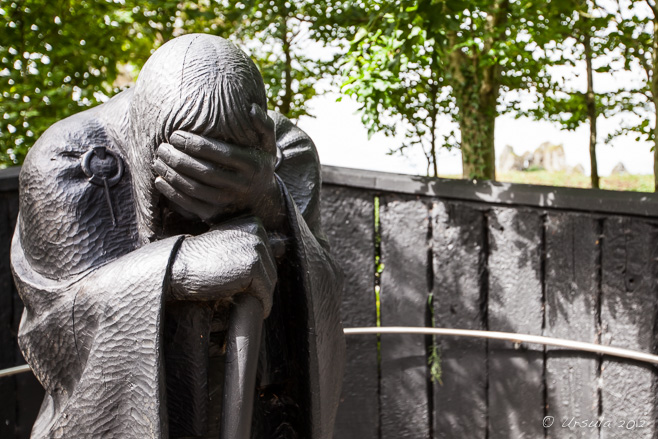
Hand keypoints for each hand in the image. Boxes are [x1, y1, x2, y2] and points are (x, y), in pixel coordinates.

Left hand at [154, 104, 285, 229]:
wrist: (262, 199)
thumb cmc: (258, 164)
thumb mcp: (268, 145)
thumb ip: (264, 125)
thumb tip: (252, 108)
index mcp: (253, 165)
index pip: (221, 153)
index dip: (196, 144)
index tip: (175, 135)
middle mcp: (242, 186)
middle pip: (206, 172)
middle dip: (180, 159)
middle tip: (162, 148)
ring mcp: (229, 202)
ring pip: (196, 189)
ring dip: (173, 176)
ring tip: (158, 161)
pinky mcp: (216, 215)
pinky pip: (191, 206)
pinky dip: (173, 194)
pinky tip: (160, 180)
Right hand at [168, 217, 275, 317]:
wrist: (177, 267)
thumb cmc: (200, 260)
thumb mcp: (228, 243)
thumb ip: (253, 243)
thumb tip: (284, 245)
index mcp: (252, 223)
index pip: (268, 254)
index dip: (255, 271)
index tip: (236, 277)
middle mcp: (257, 231)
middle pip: (271, 268)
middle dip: (259, 284)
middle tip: (238, 293)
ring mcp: (256, 247)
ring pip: (270, 281)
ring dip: (259, 295)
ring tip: (239, 299)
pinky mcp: (253, 266)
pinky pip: (265, 293)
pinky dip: (260, 304)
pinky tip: (246, 306)